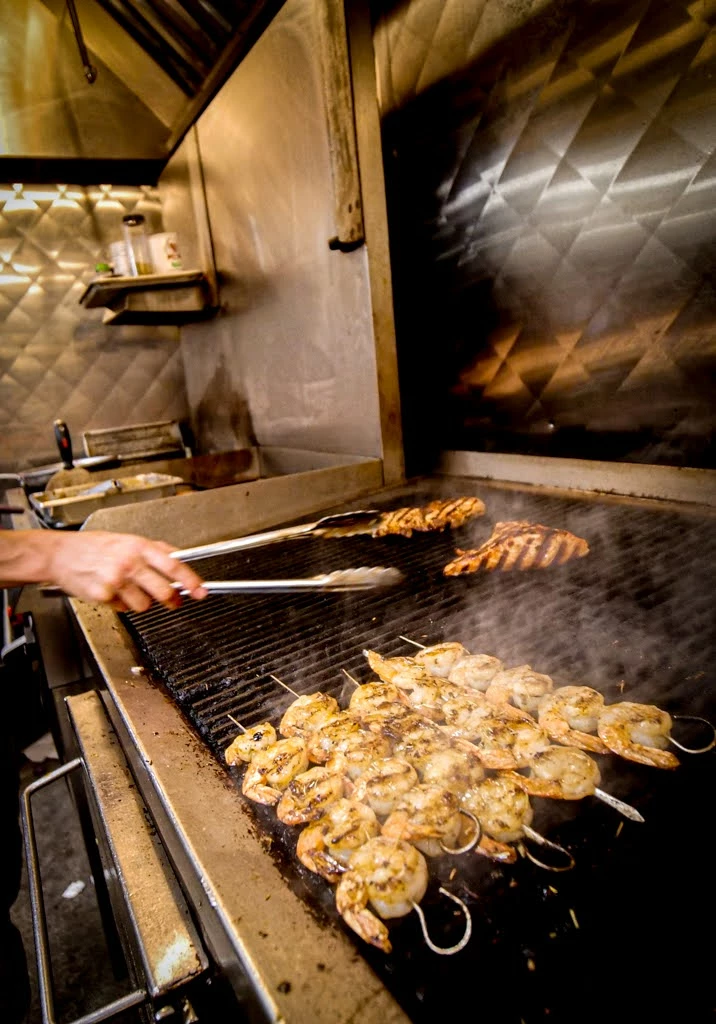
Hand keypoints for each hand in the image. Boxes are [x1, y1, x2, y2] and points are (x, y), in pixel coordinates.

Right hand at [47, 531, 206, 611]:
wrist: (60, 554)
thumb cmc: (94, 546)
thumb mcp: (128, 539)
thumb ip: (155, 549)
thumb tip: (180, 559)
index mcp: (139, 546)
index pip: (174, 565)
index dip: (191, 581)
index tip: (201, 591)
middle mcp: (129, 562)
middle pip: (164, 591)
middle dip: (172, 599)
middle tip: (173, 600)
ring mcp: (116, 580)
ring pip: (145, 605)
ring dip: (142, 602)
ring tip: (129, 589)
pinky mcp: (104, 595)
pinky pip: (124, 608)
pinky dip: (122, 604)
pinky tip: (113, 591)